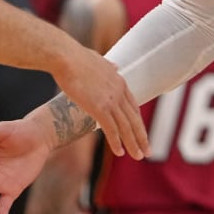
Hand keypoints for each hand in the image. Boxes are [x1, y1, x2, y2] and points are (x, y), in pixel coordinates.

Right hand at [52, 46, 148, 160]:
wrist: (66, 57)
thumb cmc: (76, 57)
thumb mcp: (98, 60)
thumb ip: (109, 66)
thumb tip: (116, 66)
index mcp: (119, 81)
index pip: (133, 106)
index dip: (137, 121)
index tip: (141, 133)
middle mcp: (119, 92)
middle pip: (134, 119)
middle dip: (142, 137)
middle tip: (148, 151)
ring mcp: (111, 100)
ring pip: (126, 127)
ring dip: (133, 144)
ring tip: (138, 156)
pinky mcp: (100, 107)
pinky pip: (112, 129)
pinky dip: (116, 142)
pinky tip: (120, 152)